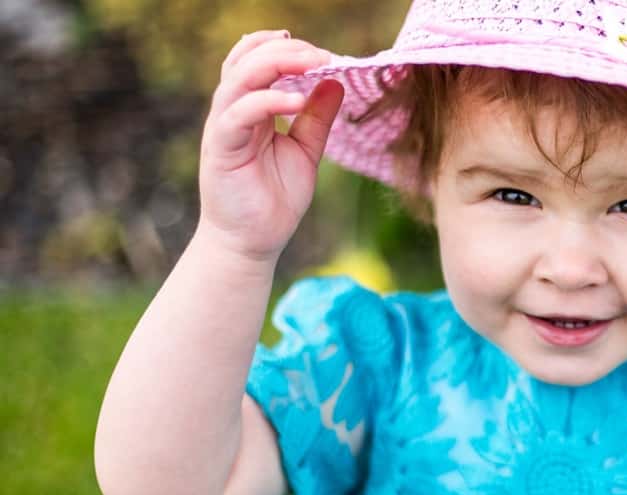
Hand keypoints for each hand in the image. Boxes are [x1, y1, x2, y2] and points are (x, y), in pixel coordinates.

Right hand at [197, 30, 343, 261]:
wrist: (253, 243)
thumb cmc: (275, 199)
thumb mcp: (305, 151)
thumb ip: (317, 118)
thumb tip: (335, 82)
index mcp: (251, 109)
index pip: (256, 61)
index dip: (283, 48)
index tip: (320, 52)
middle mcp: (233, 113)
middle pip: (246, 61)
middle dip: (284, 50)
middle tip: (320, 53)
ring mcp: (223, 128)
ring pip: (238, 79)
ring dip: (274, 64)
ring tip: (311, 63)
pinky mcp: (221, 148)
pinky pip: (238, 115)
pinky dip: (267, 102)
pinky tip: (296, 101)